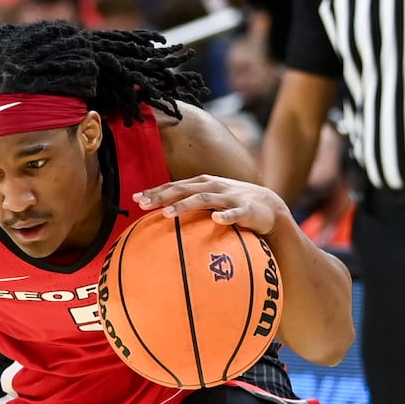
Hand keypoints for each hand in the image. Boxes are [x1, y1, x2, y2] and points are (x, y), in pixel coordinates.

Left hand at [133, 175, 290, 237]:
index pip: (174, 185)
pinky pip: (234, 213)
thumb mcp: (209, 200)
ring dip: (185, 205)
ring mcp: (230, 197)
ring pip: (204, 199)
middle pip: (183, 189)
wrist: (269, 206)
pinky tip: (216, 220)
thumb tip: (159, 216)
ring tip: (168, 213)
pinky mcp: (246, 210)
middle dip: (162, 196)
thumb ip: (188, 204)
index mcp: (203, 184)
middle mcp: (214, 186)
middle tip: (142, 205)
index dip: (155, 191)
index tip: (135, 199)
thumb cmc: (232, 204)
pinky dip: (225, 216)